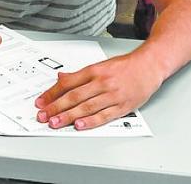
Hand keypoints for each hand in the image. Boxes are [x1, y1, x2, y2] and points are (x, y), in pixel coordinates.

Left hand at [34, 52, 163, 130]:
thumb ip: (80, 75)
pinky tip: (79, 125)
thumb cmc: (125, 66)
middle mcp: (102, 82)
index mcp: (94, 70)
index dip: (52, 93)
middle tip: (43, 115)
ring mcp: (113, 95)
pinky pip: (104, 115)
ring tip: (55, 123)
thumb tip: (61, 79)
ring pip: (87, 107)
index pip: (68, 83)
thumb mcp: (100, 65)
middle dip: (56, 107)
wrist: (150, 65)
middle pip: (74, 96)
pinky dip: (91, 121)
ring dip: (69, 116)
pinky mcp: (123, 106)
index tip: (41, 102)